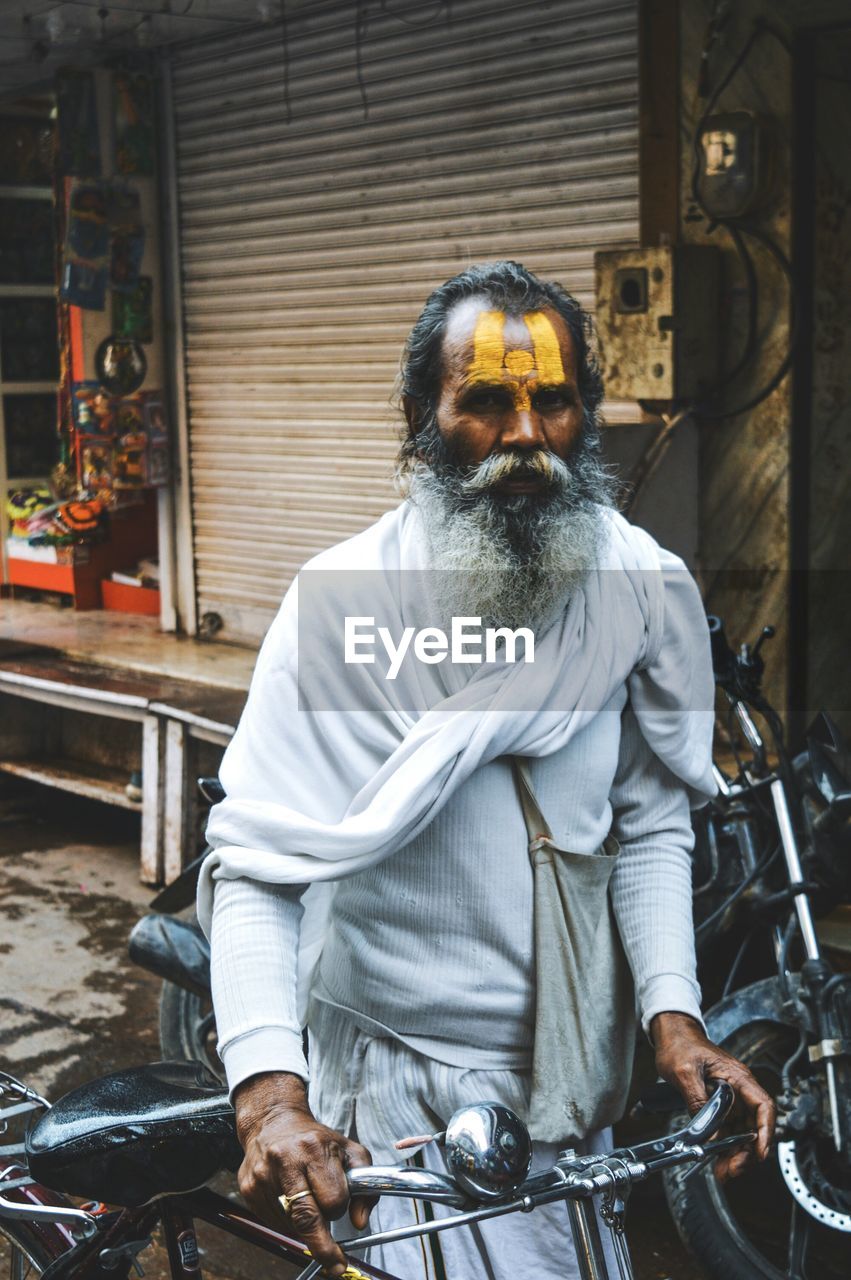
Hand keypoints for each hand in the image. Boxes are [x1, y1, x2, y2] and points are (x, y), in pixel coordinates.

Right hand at [234, 1071, 374, 1277]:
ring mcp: (263, 1176)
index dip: (339, 1208)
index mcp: (313, 1148)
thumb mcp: (348, 1150)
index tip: (341, 1208)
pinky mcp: (249, 1189)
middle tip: (335, 1264)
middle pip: (307, 1218)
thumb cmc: (314, 1138)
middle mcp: (285, 1161)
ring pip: (290, 1224)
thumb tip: (360, 1222)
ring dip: (305, 1227)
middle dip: (323, 1247)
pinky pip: (273, 1221)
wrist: (272, 1121)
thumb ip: (365, 1185)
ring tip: (308, 1203)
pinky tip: (291, 1203)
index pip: (332, 1198)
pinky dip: (288, 1222)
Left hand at [650, 1012, 775, 1181]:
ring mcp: (730, 1097)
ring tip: (724, 1171)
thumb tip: (707, 1131)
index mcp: (738, 1077)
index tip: (759, 1153)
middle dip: (746, 1151)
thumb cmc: (679, 1044)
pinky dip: (724, 1145)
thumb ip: (698, 1100)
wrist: (670, 1033)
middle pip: (753, 1125)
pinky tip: (716, 1157)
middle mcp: (739, 1089)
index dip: (765, 1132)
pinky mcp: (719, 1103)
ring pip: (741, 1131)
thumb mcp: (685, 1072)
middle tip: (732, 1170)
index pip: (763, 1106)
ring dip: (735, 1152)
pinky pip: (727, 1128)